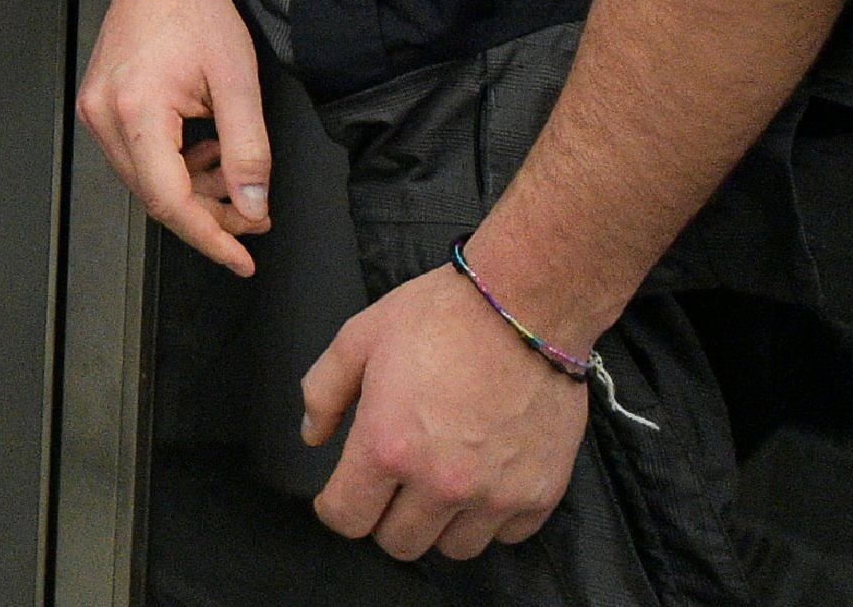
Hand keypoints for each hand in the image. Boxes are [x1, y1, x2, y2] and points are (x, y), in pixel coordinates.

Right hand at [72, 0, 272, 274]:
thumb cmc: (195, 10)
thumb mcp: (239, 82)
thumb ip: (249, 151)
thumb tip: (252, 208)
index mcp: (137, 110)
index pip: (171, 201)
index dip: (210, 238)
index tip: (241, 259)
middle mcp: (105, 115)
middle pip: (156, 197)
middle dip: (210, 214)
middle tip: (254, 212)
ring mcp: (96, 112)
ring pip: (146, 181)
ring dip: (193, 189)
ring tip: (233, 168)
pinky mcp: (99, 106)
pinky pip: (136, 158)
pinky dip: (174, 167)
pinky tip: (204, 148)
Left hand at [302, 265, 587, 560]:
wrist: (526, 305)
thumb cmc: (442, 315)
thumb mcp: (360, 337)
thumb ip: (324, 391)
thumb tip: (313, 435)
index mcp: (389, 447)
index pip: (347, 519)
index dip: (336, 507)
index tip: (342, 493)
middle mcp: (442, 482)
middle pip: (399, 543)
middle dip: (385, 517)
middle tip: (393, 483)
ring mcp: (495, 493)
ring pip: (453, 548)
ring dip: (440, 523)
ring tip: (440, 481)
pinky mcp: (540, 492)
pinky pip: (507, 535)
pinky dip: (492, 517)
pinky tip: (485, 478)